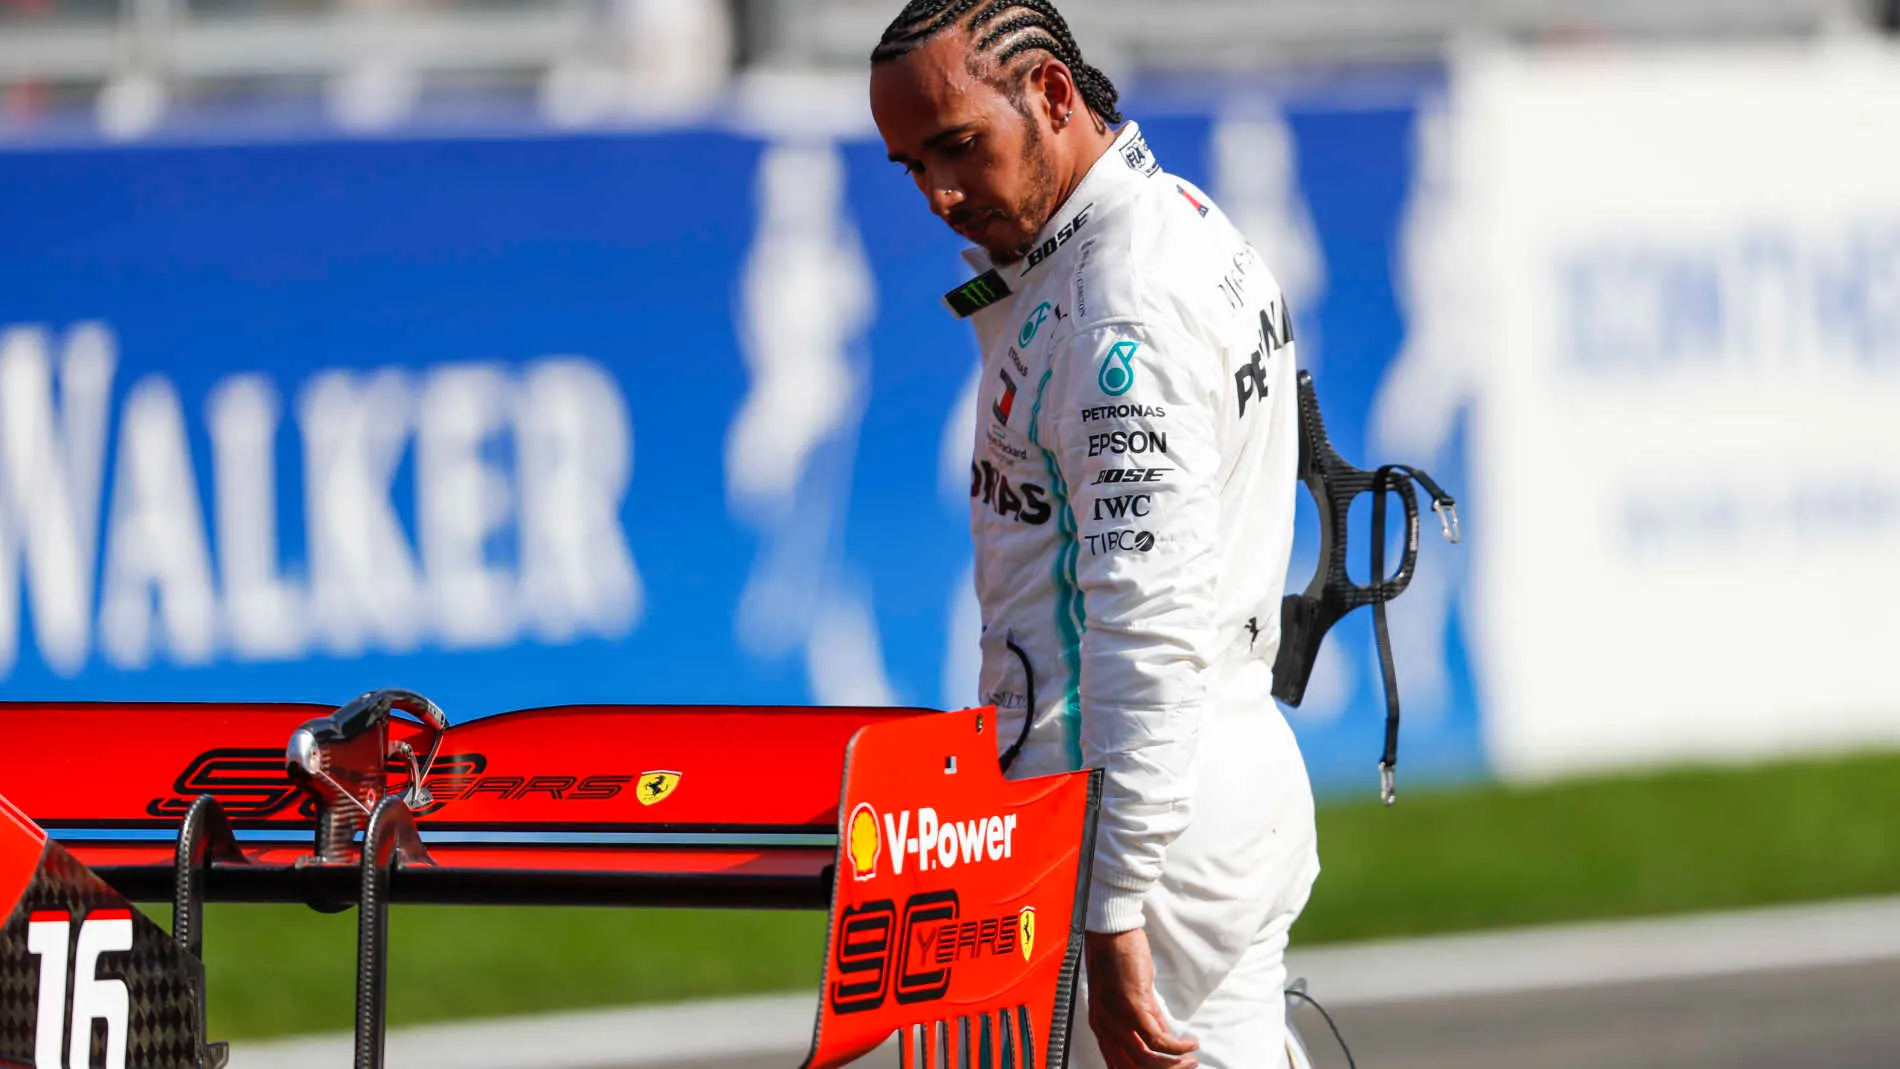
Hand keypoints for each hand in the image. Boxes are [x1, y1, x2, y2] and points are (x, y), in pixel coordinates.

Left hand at [1084, 928, 1199, 1068]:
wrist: (1111, 935)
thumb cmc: (1118, 961)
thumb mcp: (1132, 998)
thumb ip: (1148, 1020)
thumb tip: (1165, 1040)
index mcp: (1102, 1028)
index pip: (1119, 1065)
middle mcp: (1105, 1029)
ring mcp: (1117, 1020)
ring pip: (1146, 1060)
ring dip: (1174, 1065)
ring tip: (1191, 1061)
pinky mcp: (1133, 1008)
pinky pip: (1158, 1039)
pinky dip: (1177, 1046)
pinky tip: (1190, 1044)